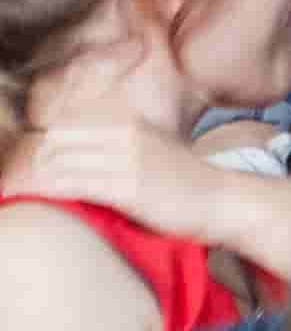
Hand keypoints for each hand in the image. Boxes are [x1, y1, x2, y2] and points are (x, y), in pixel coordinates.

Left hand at [1, 121, 240, 246]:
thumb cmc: (187, 192)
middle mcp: (123, 135)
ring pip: (53, 159)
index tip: (10, 169)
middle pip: (50, 141)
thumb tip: (74, 175)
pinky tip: (20, 198)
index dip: (26, 148)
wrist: (228, 203)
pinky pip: (69, 181)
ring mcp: (126, 157)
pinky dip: (37, 189)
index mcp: (125, 127)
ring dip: (18, 177)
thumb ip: (116, 159)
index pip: (60, 130)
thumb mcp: (150, 163)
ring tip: (2, 192)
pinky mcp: (129, 184)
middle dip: (15, 163)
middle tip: (0, 184)